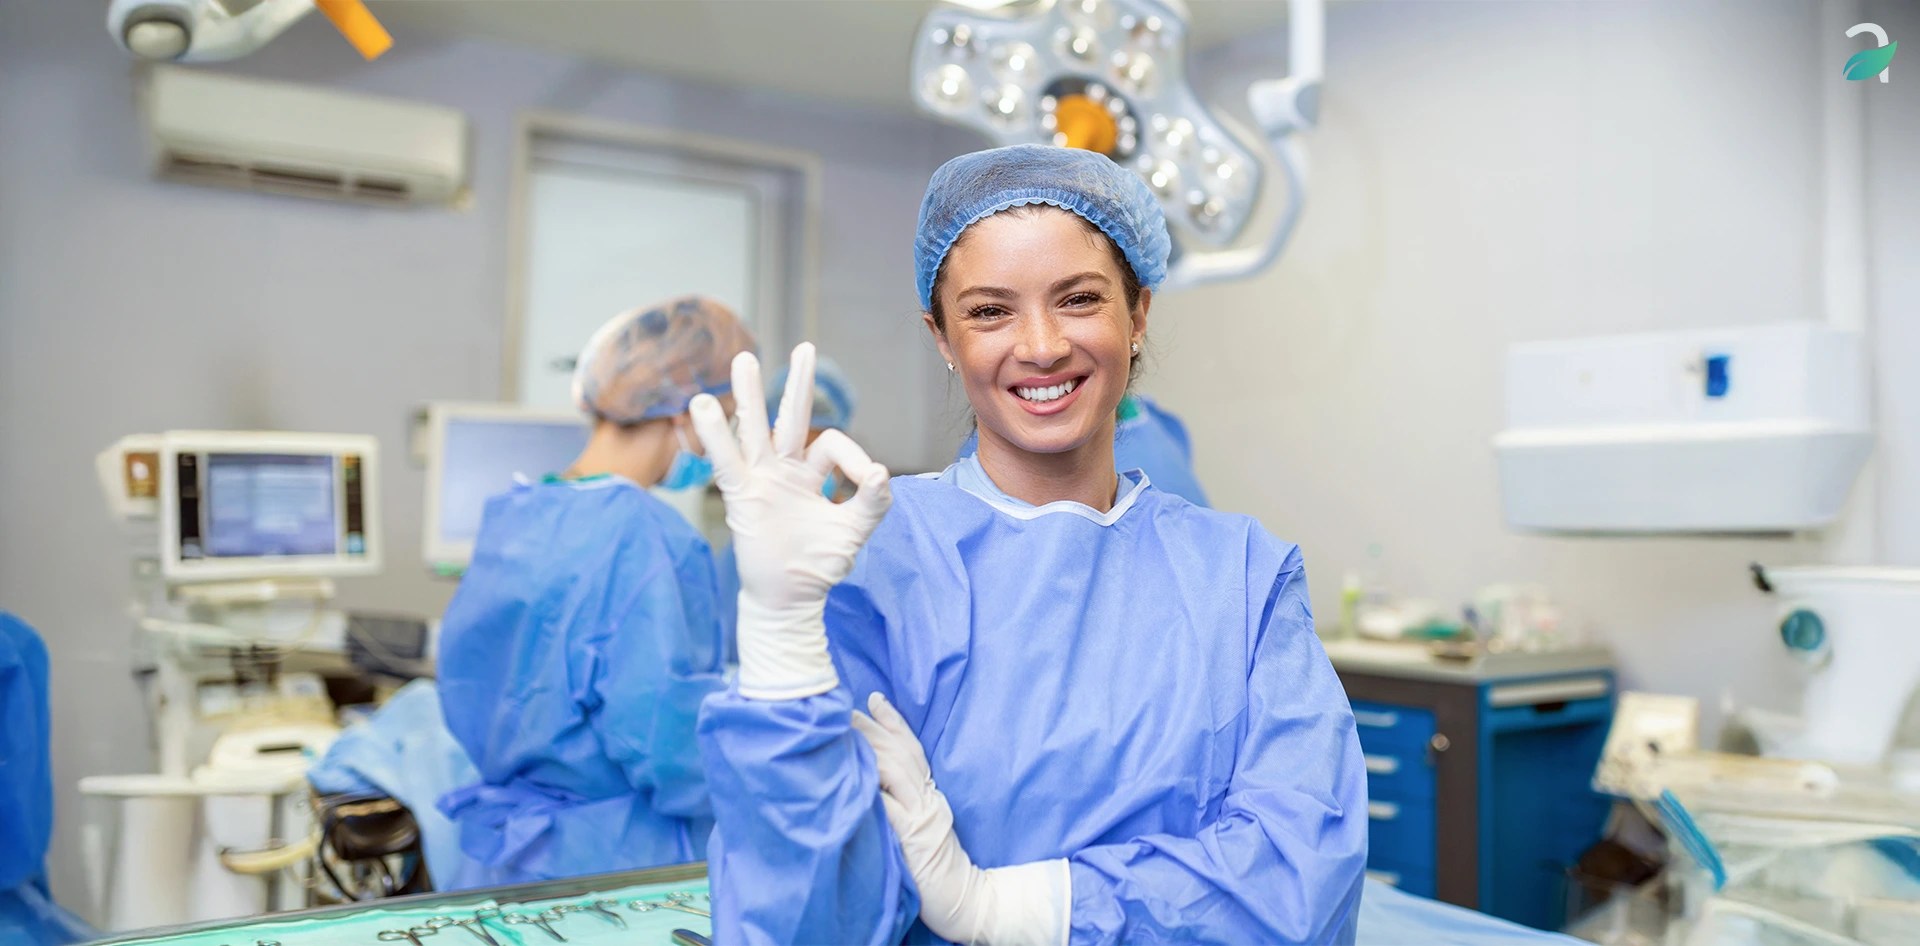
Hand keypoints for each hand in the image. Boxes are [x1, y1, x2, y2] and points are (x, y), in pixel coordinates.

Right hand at [690, 343, 891, 699]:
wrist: (791, 599)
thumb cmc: (820, 565)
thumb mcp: (854, 532)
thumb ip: (871, 503)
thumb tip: (881, 472)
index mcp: (811, 473)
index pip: (831, 444)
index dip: (854, 457)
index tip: (869, 482)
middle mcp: (785, 469)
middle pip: (790, 417)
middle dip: (799, 384)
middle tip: (806, 347)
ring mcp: (761, 480)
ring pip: (756, 430)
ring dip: (752, 396)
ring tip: (745, 360)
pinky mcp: (742, 497)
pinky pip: (728, 462)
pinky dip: (716, 435)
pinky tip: (703, 405)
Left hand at [852, 693, 1068, 945]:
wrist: (961, 896)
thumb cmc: (934, 864)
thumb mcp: (922, 823)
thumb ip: (904, 798)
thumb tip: (874, 777)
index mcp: (930, 793)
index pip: (911, 747)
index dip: (893, 720)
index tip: (873, 698)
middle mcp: (928, 798)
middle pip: (900, 752)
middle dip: (873, 728)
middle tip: (847, 710)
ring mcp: (922, 816)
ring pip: (896, 770)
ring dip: (871, 749)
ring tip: (847, 733)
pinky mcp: (914, 838)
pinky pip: (890, 808)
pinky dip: (873, 791)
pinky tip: (855, 776)